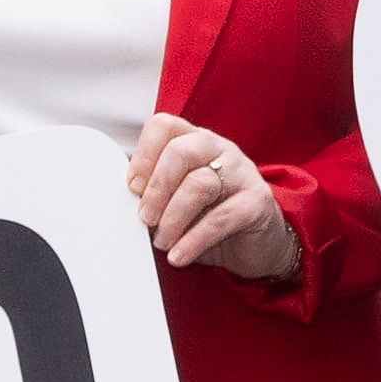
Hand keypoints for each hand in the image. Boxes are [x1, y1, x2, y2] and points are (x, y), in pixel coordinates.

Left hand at [131, 115, 301, 281]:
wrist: (258, 244)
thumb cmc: (211, 217)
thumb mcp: (179, 200)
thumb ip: (156, 193)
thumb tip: (122, 204)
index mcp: (195, 142)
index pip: (164, 126)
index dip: (143, 155)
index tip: (131, 186)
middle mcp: (219, 149)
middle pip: (180, 151)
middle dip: (156, 189)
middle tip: (145, 217)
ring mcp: (242, 172)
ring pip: (199, 184)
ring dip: (172, 219)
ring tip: (163, 242)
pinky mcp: (257, 201)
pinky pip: (220, 218)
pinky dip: (194, 240)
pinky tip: (180, 255)